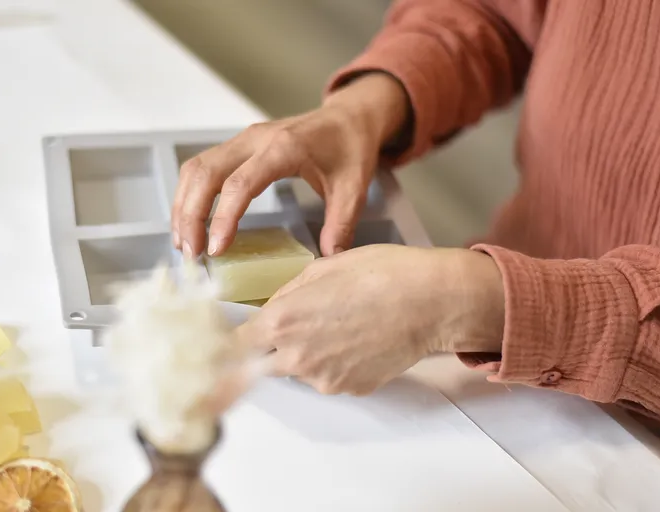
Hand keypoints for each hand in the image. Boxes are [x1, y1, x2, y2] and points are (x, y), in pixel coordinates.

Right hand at [171, 73, 408, 257]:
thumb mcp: (354, 188)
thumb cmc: (350, 148)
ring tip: (184, 244)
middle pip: (205, 173)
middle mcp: (255, 139)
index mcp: (283, 148)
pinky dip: (189, 195)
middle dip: (190, 215)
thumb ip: (341, 223)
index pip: (240, 183)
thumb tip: (328, 258)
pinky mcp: (237, 145)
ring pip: (196, 169)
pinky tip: (190, 223)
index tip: (216, 249)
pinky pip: (202, 167)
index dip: (223, 217)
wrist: (348, 116)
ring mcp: (242, 139)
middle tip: (191, 255)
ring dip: (183, 206)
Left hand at [235, 245, 505, 395]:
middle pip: (262, 364)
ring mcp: (324, 378)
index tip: (227, 345)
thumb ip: (289, 294)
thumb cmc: (383, 274)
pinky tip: (360, 338)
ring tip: (342, 324)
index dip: (231, 344)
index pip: (236, 346)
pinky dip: (337, 362)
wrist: (432, 302)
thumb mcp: (324, 268)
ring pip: (300, 369)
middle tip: (293, 329)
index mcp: (282, 321)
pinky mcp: (350, 389)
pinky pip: (330, 377)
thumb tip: (274, 309)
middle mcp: (297, 357)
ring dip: (307, 353)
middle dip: (267, 350)